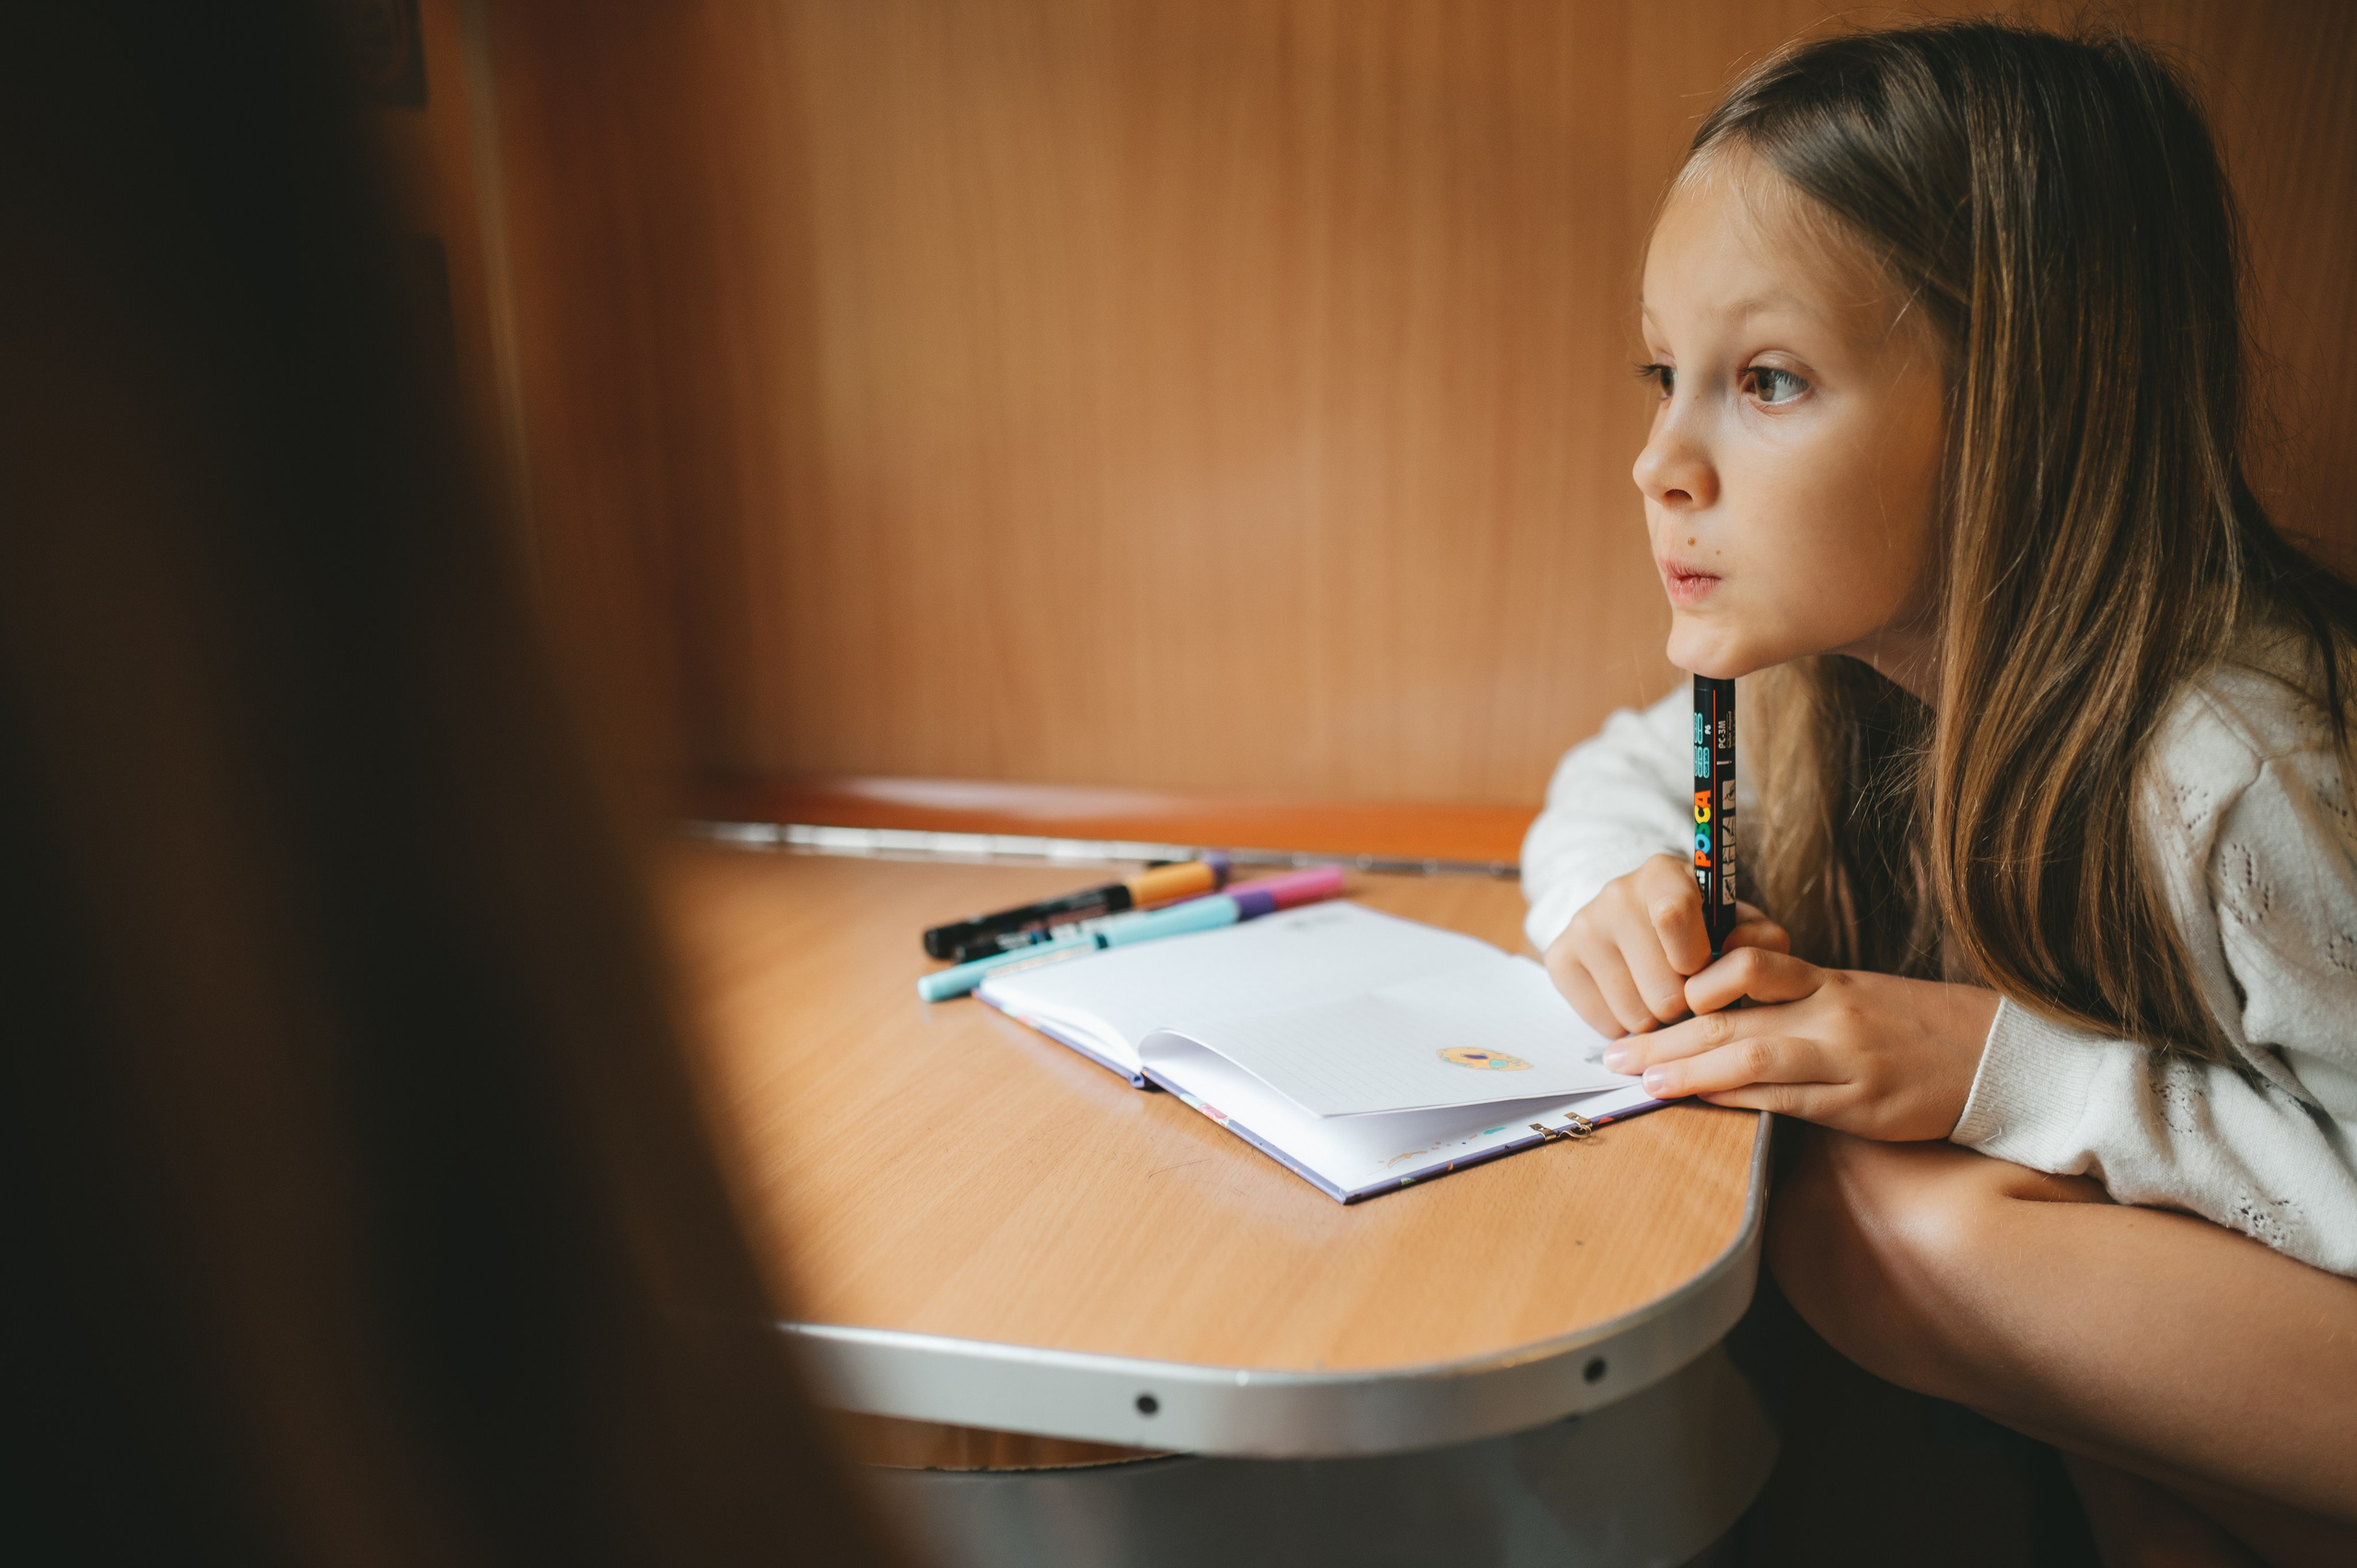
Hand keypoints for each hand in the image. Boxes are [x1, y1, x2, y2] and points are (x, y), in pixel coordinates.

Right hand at [1545, 853, 1788, 1036]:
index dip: (1694, 958)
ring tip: (1660, 996)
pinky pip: (1604, 1024)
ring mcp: (1582, 926)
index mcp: (1663, 874)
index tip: (1701, 968)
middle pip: (1661, 988)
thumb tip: (1744, 962)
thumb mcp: (1735, 921)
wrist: (1635, 916)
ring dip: (1656, 1020)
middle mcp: (1615, 894)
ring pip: (1634, 1015)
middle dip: (1684, 1005)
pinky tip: (1631, 999)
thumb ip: (1760, 939)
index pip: (1672, 914)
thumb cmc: (1700, 925)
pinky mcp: (1559, 959)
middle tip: (1687, 992)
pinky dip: (1624, 1026)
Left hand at [1598, 947, 1999, 1140]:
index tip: (1641, 1002)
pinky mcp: (1861, 1106)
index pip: (1742, 968)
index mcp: (1825, 980)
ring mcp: (1845, 1059)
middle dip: (1663, 1035)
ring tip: (1642, 1081)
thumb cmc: (1914, 1027)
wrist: (1997, 1058)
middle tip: (1611, 1053)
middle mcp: (1830, 1012)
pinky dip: (1737, 1101)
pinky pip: (1786, 1102)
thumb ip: (1792, 1001)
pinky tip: (1702, 1103)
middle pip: (1728, 1015)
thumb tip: (1716, 1016)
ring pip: (1750, 1056)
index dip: (1685, 985)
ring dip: (1688, 1070)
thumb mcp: (1853, 996)